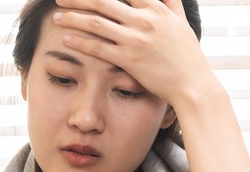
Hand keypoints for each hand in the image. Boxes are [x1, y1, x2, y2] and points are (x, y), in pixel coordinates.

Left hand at [53, 0, 217, 107]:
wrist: (193, 85)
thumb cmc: (188, 56)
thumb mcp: (181, 23)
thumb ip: (171, 4)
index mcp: (156, 9)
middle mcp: (144, 20)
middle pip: (103, 1)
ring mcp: (135, 39)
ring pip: (96, 23)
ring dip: (73, 18)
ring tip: (56, 17)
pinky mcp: (129, 60)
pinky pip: (98, 48)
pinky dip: (80, 42)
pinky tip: (66, 39)